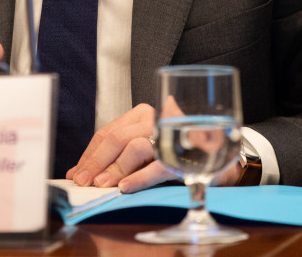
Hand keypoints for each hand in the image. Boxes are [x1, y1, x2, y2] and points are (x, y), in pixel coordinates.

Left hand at [65, 102, 243, 191]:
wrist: (224, 155)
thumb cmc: (178, 152)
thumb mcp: (146, 149)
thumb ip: (118, 157)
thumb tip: (81, 171)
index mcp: (143, 114)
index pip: (108, 132)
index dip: (89, 154)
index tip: (76, 172)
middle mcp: (155, 118)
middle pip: (116, 137)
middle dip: (95, 161)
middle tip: (82, 180)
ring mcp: (171, 134)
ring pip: (134, 147)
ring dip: (115, 169)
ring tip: (101, 184)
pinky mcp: (185, 154)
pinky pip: (158, 165)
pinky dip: (140, 177)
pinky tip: (125, 187)